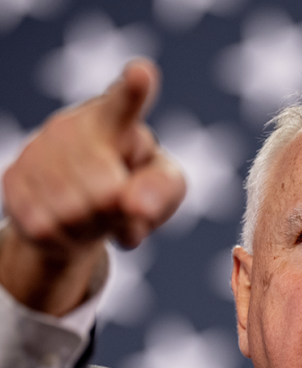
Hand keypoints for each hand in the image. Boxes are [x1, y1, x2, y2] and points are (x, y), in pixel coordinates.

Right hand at [0, 58, 185, 315]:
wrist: (82, 206)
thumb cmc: (136, 187)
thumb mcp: (164, 187)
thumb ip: (161, 191)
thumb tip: (137, 207)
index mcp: (117, 119)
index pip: (124, 103)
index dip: (133, 90)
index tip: (142, 73)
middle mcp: (71, 125)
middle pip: (106, 192)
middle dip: (117, 212)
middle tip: (119, 206)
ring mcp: (37, 149)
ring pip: (72, 212)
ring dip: (90, 227)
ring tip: (93, 214)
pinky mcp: (13, 178)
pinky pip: (43, 226)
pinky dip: (64, 238)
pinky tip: (67, 221)